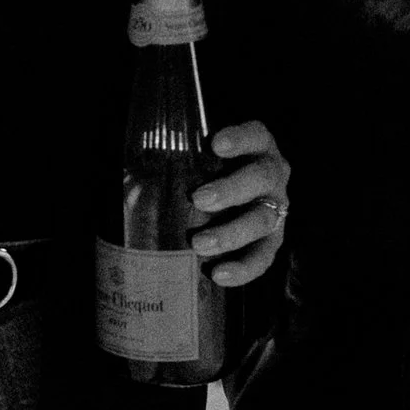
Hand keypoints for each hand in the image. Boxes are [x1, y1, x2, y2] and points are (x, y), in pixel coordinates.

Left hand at [189, 120, 290, 287]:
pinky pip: (263, 257)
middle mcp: (272, 175)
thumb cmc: (204, 176)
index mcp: (257, 147)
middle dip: (231, 189)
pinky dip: (243, 268)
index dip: (240, 138)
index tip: (215, 144)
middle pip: (262, 177)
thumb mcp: (197, 162)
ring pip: (263, 219)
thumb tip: (134, 176)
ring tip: (199, 244)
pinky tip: (218, 273)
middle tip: (199, 199)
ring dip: (231, 233)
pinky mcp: (273, 241)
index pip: (256, 135)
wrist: (225, 206)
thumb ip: (178, 162)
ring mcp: (276, 209)